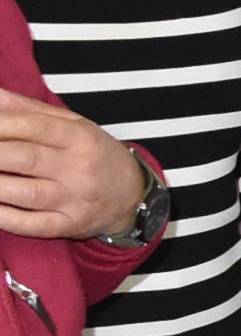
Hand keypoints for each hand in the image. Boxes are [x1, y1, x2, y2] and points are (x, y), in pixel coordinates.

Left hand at [0, 93, 147, 240]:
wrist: (132, 195)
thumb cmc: (94, 154)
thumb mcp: (72, 125)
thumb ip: (29, 111)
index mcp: (79, 137)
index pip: (34, 126)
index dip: (0, 125)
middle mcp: (79, 167)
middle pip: (24, 158)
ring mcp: (75, 199)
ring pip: (25, 193)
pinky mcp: (71, 224)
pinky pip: (34, 225)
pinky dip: (6, 218)